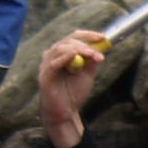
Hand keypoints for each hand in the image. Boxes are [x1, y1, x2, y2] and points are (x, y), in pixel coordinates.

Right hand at [38, 29, 108, 147]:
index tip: (103, 37)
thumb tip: (99, 51)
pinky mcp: (45, 75)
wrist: (65, 112)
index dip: (88, 35)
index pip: (74, 38)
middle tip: (98, 51)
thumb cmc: (74, 93)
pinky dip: (65, 57)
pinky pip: (54, 63)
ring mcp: (47, 64)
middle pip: (68, 41)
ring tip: (91, 55)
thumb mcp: (87, 75)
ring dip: (78, 49)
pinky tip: (75, 55)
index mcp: (63, 54)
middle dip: (85, 44)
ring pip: (61, 49)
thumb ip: (92, 63)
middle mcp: (53, 56)